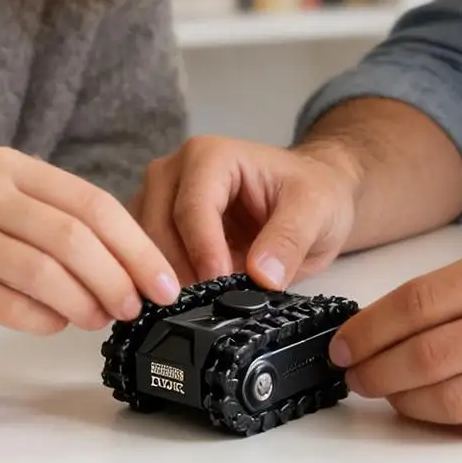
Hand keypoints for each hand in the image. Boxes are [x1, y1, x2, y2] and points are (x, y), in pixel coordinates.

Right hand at [0, 147, 179, 334]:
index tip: (164, 280)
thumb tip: (129, 272)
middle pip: (73, 235)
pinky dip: (40, 319)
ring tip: (101, 319)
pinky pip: (3, 302)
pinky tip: (55, 325)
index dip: (135, 245)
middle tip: (138, 306)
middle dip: (118, 276)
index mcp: (8, 167)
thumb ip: (53, 227)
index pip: (91, 202)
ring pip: (42, 269)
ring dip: (84, 301)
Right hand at [133, 136, 358, 289]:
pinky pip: (145, 256)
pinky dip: (161, 281)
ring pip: (145, 245)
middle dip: (180, 270)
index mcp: (210, 156)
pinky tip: (188, 300)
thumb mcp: (315, 211)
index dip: (203, 252)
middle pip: (159, 227)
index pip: (192, 207)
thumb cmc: (312, 192)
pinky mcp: (158, 225)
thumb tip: (263, 276)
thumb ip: (289, 240)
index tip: (221, 285)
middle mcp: (176, 170)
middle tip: (208, 306)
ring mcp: (161, 197)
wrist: (312, 194)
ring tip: (200, 306)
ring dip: (167, 279)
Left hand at [329, 236, 461, 436]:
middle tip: (356, 378)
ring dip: (410, 404)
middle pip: (430, 355)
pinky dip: (456, 421)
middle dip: (378, 371)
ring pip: (456, 397)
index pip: (421, 301)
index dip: (371, 329)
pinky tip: (440, 411)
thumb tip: (394, 321)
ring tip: (393, 397)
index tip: (345, 344)